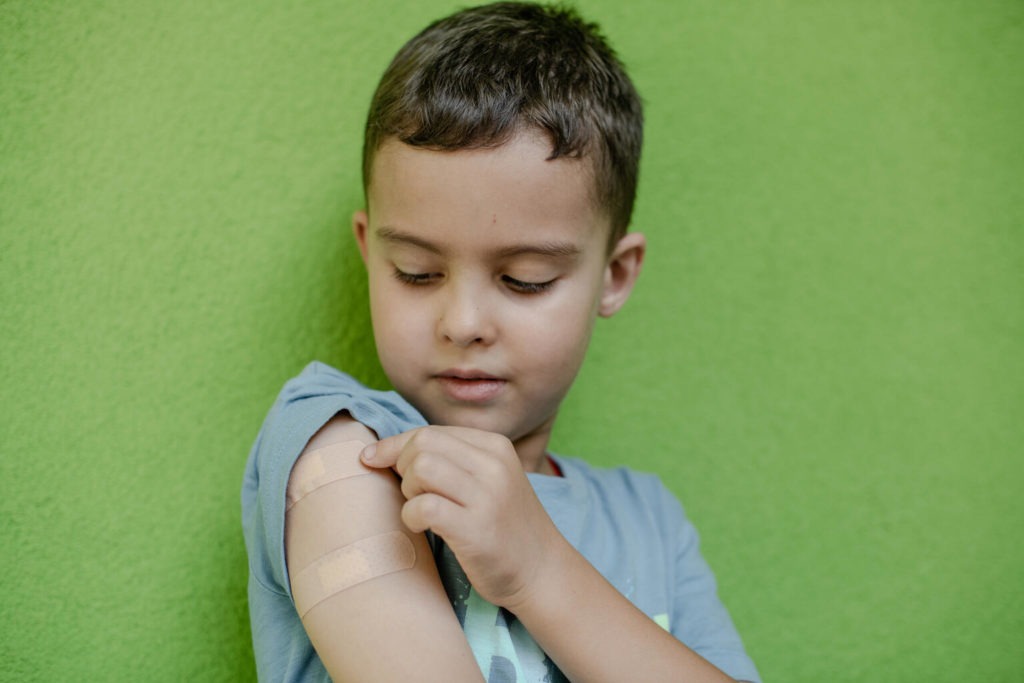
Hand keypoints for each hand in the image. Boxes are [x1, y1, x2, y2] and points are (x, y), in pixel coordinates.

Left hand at [360, 426, 561, 609]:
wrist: (542, 571)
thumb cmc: (504, 526)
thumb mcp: (489, 479)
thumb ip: (453, 460)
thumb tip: (388, 449)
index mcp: (495, 446)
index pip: (431, 431)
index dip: (394, 445)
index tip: (371, 457)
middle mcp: (493, 465)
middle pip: (423, 444)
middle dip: (401, 466)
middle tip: (411, 493)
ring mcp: (487, 496)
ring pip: (421, 468)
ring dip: (408, 490)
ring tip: (421, 509)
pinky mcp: (476, 528)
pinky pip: (423, 507)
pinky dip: (411, 516)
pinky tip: (423, 527)